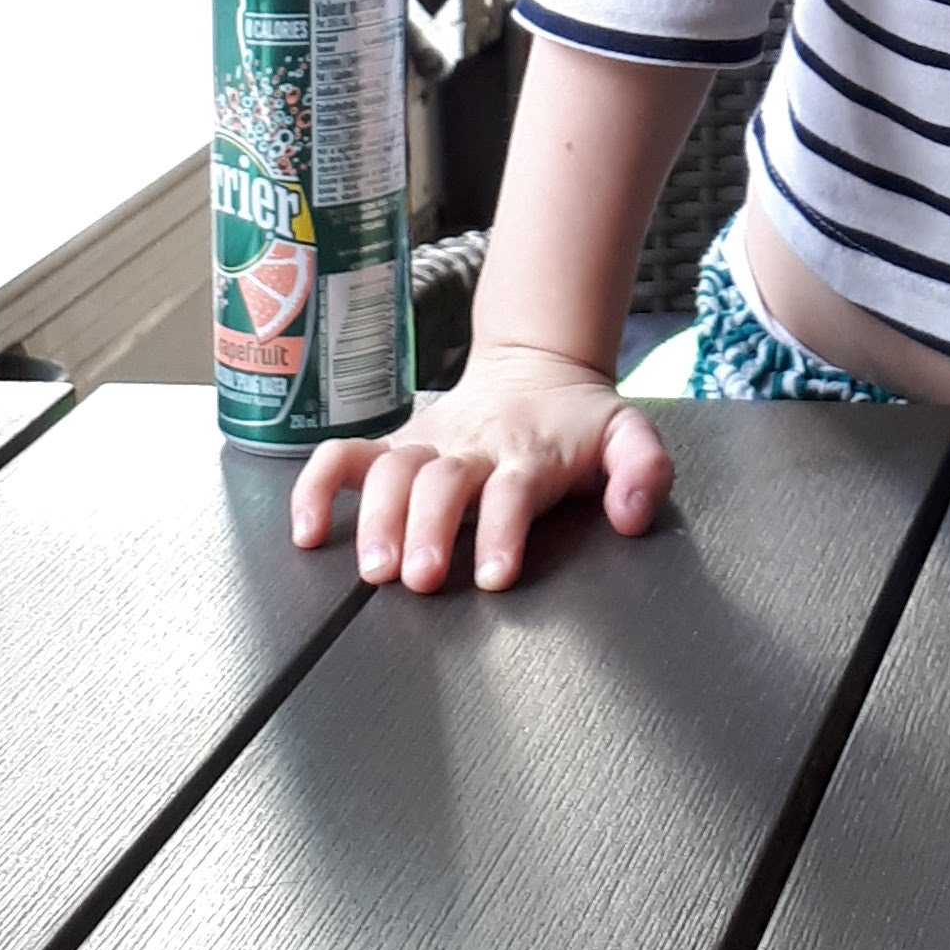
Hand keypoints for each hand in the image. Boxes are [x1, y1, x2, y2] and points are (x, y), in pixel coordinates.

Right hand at [287, 344, 670, 593]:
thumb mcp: (629, 436)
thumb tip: (630, 514)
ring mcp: (426, 445)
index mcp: (529, 452)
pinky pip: (342, 457)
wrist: (537, 370)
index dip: (501, 529)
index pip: (513, 490)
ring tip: (372, 568)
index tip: (495, 576)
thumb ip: (644, 470)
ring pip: (389, 471)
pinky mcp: (393, 447)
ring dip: (375, 518)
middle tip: (421, 579)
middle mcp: (472, 448)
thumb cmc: (579, 423)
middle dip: (428, 528)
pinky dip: (315, 488)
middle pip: (442, 482)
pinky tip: (305, 532)